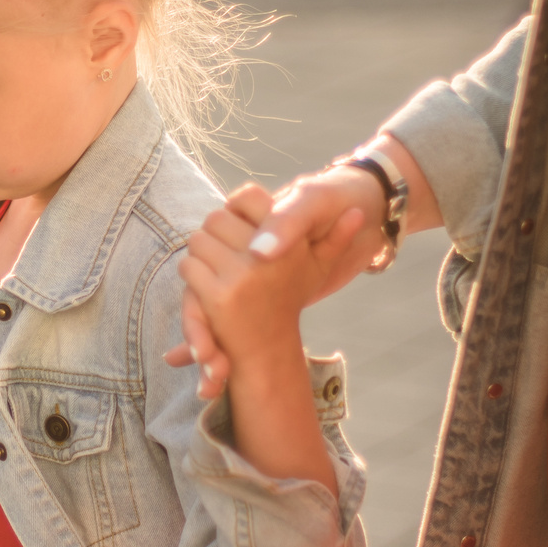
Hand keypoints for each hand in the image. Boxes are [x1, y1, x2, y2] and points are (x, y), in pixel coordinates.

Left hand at [167, 173, 378, 396]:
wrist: (269, 350)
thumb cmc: (289, 299)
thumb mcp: (317, 268)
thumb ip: (336, 239)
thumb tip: (357, 214)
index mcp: (292, 243)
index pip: (247, 196)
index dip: (238, 206)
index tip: (240, 221)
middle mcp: (271, 257)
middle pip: (216, 217)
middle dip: (214, 230)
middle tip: (222, 245)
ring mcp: (244, 277)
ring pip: (199, 240)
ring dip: (201, 252)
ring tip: (215, 264)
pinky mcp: (221, 296)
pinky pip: (190, 266)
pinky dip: (192, 273)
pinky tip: (206, 283)